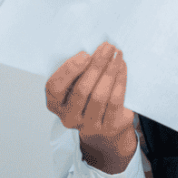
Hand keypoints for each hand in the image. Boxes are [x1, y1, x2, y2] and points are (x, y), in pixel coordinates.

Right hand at [46, 41, 137, 173]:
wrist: (105, 130)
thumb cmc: (88, 98)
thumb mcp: (76, 85)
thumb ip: (78, 70)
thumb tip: (94, 50)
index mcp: (56, 104)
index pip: (55, 88)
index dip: (69, 70)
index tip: (85, 54)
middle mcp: (69, 118)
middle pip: (81, 90)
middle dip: (96, 65)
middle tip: (107, 48)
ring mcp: (89, 126)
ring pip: (99, 95)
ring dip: (110, 71)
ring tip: (117, 55)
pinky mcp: (109, 127)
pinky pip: (115, 100)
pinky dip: (119, 80)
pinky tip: (122, 67)